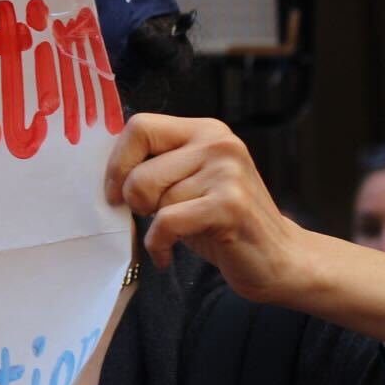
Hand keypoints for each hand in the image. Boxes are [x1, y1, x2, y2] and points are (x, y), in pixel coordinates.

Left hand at [105, 113, 309, 302]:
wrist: (279, 258)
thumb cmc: (220, 222)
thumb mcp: (188, 181)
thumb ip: (156, 165)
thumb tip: (104, 170)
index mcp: (205, 130)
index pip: (139, 127)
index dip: (117, 163)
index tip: (116, 191)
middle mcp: (219, 143)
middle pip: (139, 171)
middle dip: (137, 202)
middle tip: (157, 215)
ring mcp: (227, 172)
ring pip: (153, 199)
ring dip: (156, 225)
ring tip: (181, 231)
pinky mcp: (229, 205)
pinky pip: (166, 222)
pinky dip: (158, 244)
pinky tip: (166, 253)